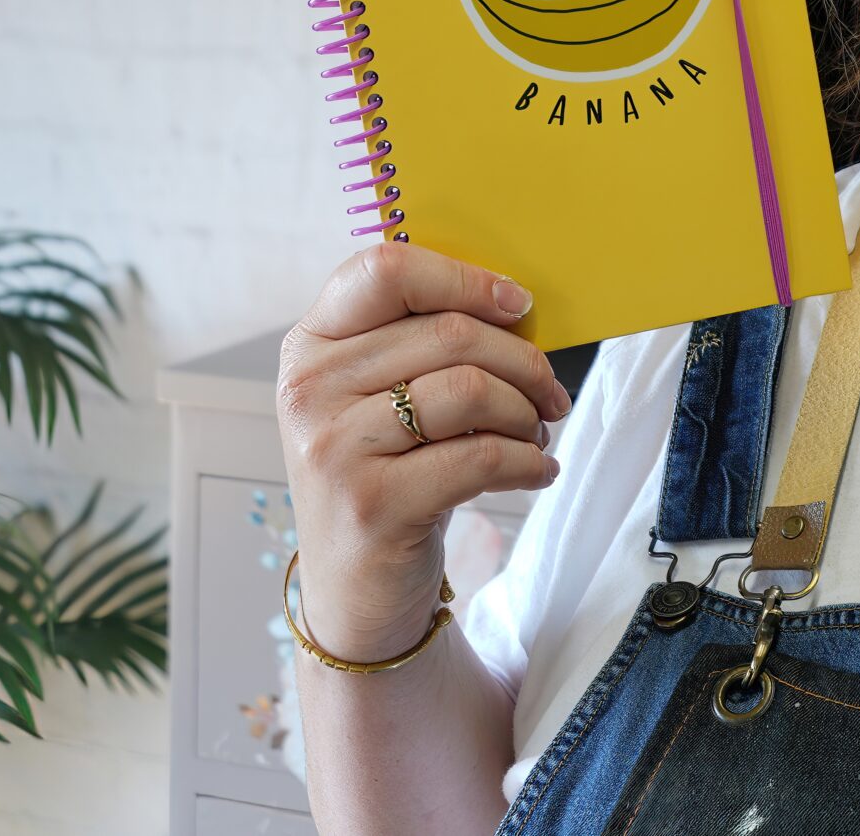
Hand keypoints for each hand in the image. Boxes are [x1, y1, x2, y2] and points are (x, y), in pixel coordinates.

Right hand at [276, 242, 571, 662]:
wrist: (355, 588)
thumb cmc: (389, 473)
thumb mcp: (384, 396)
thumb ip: (425, 343)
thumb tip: (517, 302)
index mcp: (311, 344)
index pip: (386, 270)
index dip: (465, 279)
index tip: (520, 306)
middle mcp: (309, 389)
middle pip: (450, 333)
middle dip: (524, 363)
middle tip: (550, 395)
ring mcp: (332, 448)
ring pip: (472, 390)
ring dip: (526, 414)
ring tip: (535, 434)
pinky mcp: (371, 503)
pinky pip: (481, 457)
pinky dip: (528, 461)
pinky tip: (538, 471)